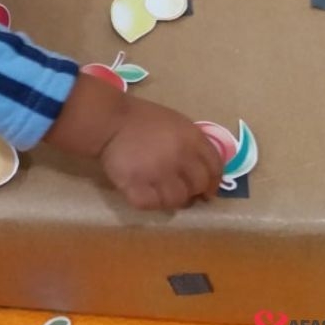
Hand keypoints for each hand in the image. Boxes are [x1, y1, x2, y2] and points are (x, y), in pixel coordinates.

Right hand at [99, 95, 223, 209]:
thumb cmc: (142, 119)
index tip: (207, 190)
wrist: (109, 119)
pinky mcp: (137, 186)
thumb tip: (202, 171)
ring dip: (171, 199)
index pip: (215, 167)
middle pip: (199, 185)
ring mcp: (159, 173)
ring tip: (160, 191)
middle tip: (181, 191)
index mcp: (191, 138)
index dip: (214, 182)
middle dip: (193, 192)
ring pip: (177, 200)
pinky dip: (150, 202)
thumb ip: (192, 144)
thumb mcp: (175, 123)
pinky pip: (152, 205)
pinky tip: (144, 192)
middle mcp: (180, 156)